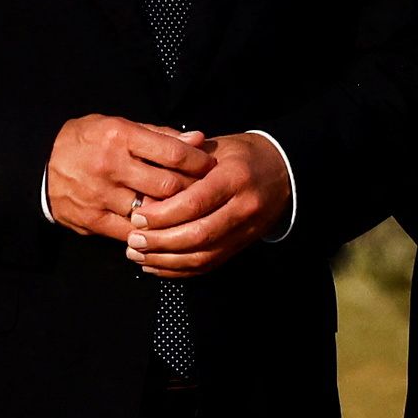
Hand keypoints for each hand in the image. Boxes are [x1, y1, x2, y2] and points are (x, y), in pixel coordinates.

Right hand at [47, 114, 216, 245]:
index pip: (173, 153)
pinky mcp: (92, 219)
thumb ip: (159, 135)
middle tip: (205, 192)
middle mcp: (110, 165)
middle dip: (192, 190)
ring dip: (173, 215)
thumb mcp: (119, 126)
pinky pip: (131, 232)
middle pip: (167, 186)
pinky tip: (162, 230)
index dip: (198, 163)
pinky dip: (150, 233)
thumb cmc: (87, 141)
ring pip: (152, 212)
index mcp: (120, 136)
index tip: (210, 167)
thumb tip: (198, 139)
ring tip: (187, 212)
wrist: (38, 164)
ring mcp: (100, 195)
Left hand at [126, 131, 293, 273]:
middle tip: (133, 240)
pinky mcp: (243, 244)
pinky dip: (180, 270)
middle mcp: (244, 207)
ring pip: (203, 256)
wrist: (283, 170)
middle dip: (160, 241)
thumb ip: (181, 167)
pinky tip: (156, 266)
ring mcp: (247, 230)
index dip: (162, 214)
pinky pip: (210, 264)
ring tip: (138, 255)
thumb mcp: (214, 148)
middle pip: (198, 235)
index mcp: (235, 177)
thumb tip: (145, 193)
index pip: (195, 202)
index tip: (137, 216)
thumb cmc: (242, 155)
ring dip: (166, 260)